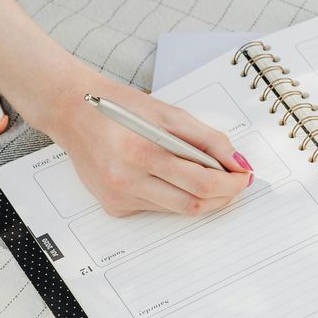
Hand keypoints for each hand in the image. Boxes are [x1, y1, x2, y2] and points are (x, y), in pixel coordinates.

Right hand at [40, 73, 253, 216]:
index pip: (200, 181)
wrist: (73, 112)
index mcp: (141, 151)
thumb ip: (206, 139)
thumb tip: (237, 163)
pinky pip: (156, 208)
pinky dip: (172, 196)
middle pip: (192, 203)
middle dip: (222, 196)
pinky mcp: (114, 206)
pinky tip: (169, 178)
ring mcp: (118, 196)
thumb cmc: (121, 107)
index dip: (230, 184)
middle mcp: (127, 179)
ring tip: (209, 179)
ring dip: (201, 198)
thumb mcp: (169, 113)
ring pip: (176, 209)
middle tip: (235, 183)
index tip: (244, 176)